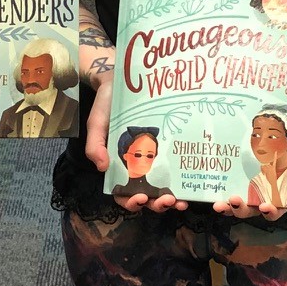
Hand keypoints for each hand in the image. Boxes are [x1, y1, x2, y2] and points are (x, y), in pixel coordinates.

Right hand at [84, 77, 189, 214]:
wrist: (123, 81)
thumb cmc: (107, 104)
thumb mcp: (97, 122)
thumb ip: (95, 144)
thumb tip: (101, 167)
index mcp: (119, 166)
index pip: (123, 193)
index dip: (131, 202)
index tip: (140, 198)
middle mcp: (138, 167)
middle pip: (148, 196)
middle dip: (157, 204)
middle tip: (168, 201)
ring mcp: (156, 158)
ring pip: (164, 188)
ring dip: (173, 199)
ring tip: (182, 201)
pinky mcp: (169, 147)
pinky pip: (177, 167)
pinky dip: (184, 179)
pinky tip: (192, 181)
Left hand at [213, 115, 286, 221]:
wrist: (279, 102)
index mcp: (284, 182)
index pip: (280, 204)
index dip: (274, 211)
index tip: (267, 206)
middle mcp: (265, 183)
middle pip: (254, 207)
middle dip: (243, 210)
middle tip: (236, 202)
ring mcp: (248, 175)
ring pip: (237, 201)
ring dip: (229, 207)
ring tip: (221, 203)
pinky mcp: (234, 165)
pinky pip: (225, 182)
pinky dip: (217, 190)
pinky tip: (212, 189)